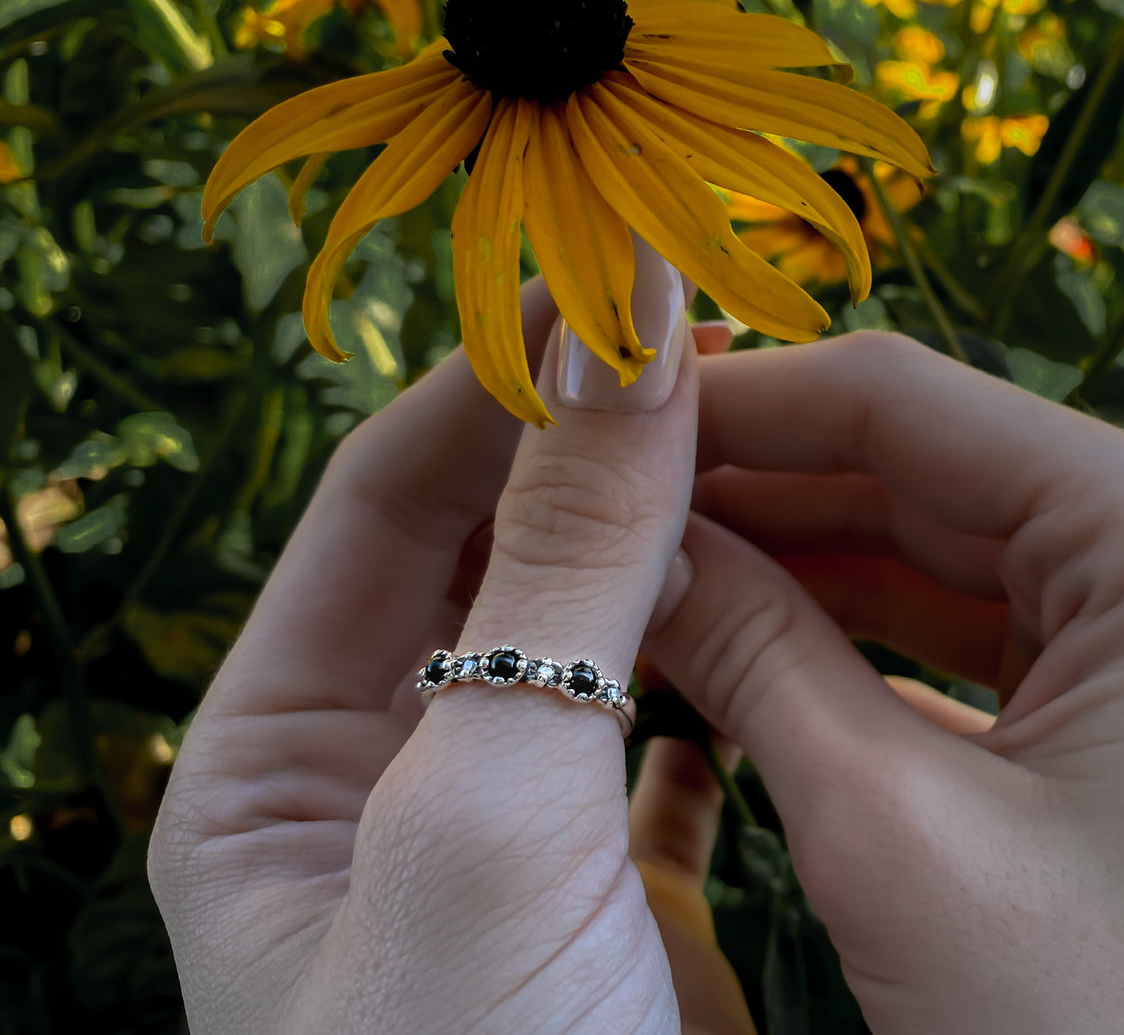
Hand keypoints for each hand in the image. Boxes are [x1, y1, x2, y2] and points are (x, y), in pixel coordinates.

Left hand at [148, 246, 753, 1034]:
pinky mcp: (618, 895)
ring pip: (591, 641)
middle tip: (719, 357)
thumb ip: (559, 576)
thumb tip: (612, 334)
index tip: (620, 293)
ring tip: (762, 457)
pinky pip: (667, 738)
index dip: (500, 386)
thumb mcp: (488, 816)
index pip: (391, 503)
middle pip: (494, 560)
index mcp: (278, 766)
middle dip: (596, 456)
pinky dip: (724, 664)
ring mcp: (510, 840)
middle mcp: (385, 789)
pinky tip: (779, 618)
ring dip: (669, 548)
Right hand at [644, 332, 1123, 1033]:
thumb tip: (631, 546)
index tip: (595, 412)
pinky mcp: (1115, 703)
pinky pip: (951, 637)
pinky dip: (840, 642)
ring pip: (921, 552)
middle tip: (588, 505)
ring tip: (632, 572)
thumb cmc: (1109, 1034)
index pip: (898, 401)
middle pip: (907, 469)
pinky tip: (726, 643)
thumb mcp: (899, 835)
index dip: (731, 402)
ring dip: (780, 567)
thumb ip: (754, 657)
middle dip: (745, 491)